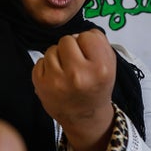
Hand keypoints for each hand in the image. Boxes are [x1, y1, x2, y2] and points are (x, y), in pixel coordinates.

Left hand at [31, 29, 115, 150]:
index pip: (88, 35)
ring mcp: (57, 81)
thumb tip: (81, 32)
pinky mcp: (40, 85)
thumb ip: (99, 43)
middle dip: (71, 48)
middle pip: (67, 39)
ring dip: (58, 57)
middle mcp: (78, 75)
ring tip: (66, 72)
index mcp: (100, 69)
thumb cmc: (96, 88)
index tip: (89, 56)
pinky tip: (56, 78)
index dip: (88, 43)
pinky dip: (46, 67)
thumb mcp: (110, 65)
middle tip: (76, 64)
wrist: (84, 117)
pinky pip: (40, 60)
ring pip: (51, 49)